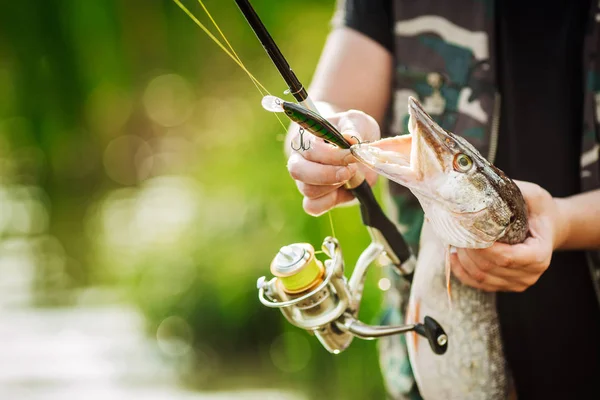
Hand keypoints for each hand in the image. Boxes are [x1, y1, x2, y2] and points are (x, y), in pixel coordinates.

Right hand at [287, 109, 380, 215]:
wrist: (354, 147)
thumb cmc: (351, 130)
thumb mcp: (357, 122)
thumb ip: (354, 128)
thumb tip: (349, 138)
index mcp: (305, 138)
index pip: (310, 149)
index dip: (332, 155)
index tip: (352, 155)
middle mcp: (299, 160)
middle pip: (298, 171)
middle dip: (328, 174)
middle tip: (351, 170)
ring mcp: (304, 181)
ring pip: (308, 190)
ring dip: (333, 186)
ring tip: (350, 176)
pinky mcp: (313, 198)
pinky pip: (312, 207)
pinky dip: (329, 202)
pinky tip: (344, 191)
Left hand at [450, 181, 567, 291]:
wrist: (547, 227)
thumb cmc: (538, 210)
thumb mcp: (531, 195)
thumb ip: (510, 192)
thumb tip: (477, 185)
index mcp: (539, 254)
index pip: (506, 258)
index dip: (484, 249)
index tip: (469, 232)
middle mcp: (530, 273)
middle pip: (489, 268)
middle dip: (468, 251)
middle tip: (455, 232)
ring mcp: (517, 283)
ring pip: (480, 278)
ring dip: (462, 260)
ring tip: (455, 241)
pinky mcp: (504, 285)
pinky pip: (477, 284)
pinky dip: (461, 271)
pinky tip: (454, 256)